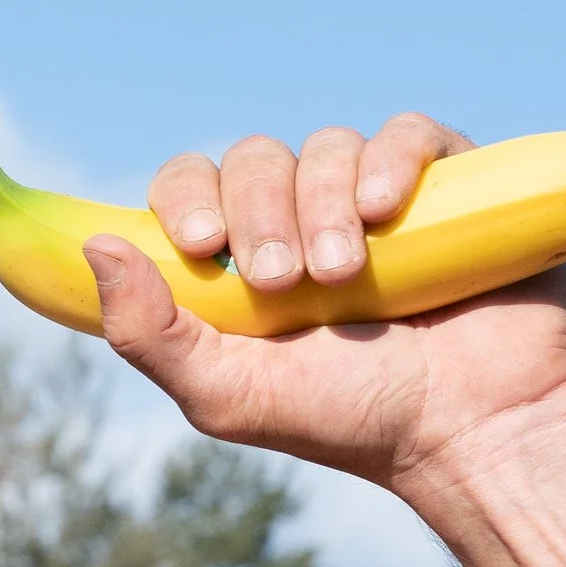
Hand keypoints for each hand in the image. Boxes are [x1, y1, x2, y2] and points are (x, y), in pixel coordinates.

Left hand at [84, 116, 565, 491]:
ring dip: (323, 203)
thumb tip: (95, 246)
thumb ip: (149, 332)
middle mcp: (303, 219)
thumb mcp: (227, 395)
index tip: (201, 244)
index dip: (185, 198)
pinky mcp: (447, 188)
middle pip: (252, 160)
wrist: (470, 432)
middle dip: (259, 213)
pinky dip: (390, 159)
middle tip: (285, 282)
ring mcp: (376, 199)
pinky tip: (386, 210)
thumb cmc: (348, 420)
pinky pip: (408, 134)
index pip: (188, 186)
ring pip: (324, 146)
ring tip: (345, 274)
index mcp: (241, 259)